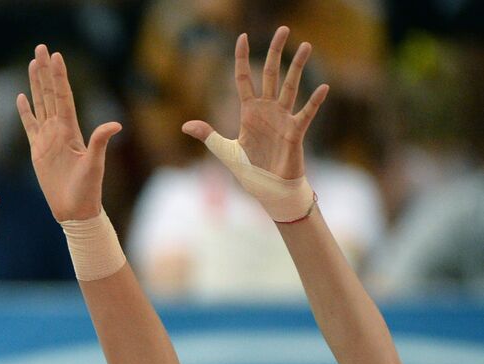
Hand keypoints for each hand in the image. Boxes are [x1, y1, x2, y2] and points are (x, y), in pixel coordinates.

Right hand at [17, 45, 119, 221]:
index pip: (63, 96)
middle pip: (49, 94)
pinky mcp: (38, 152)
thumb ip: (100, 142)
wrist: (74, 210)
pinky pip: (30, 127)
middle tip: (40, 48)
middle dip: (45, 72)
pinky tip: (21, 98)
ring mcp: (48, 140)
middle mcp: (59, 130)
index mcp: (71, 130)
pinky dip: (25, 112)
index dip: (59, 76)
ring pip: (40, 105)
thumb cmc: (88, 190)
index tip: (55, 56)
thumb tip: (115, 124)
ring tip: (32, 65)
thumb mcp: (95, 165)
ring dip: (35, 85)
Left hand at [182, 27, 327, 179]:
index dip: (242, 58)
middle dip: (275, 52)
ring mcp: (283, 118)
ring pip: (291, 86)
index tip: (242, 37)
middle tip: (283, 29)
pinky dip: (314, 101)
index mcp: (249, 111)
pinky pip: (306, 113)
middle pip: (271, 74)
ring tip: (306, 45)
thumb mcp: (224, 151)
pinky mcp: (295, 132)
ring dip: (297, 67)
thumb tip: (185, 126)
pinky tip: (323, 87)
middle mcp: (267, 109)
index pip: (244, 78)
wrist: (268, 189)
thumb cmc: (250, 170)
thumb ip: (208, 135)